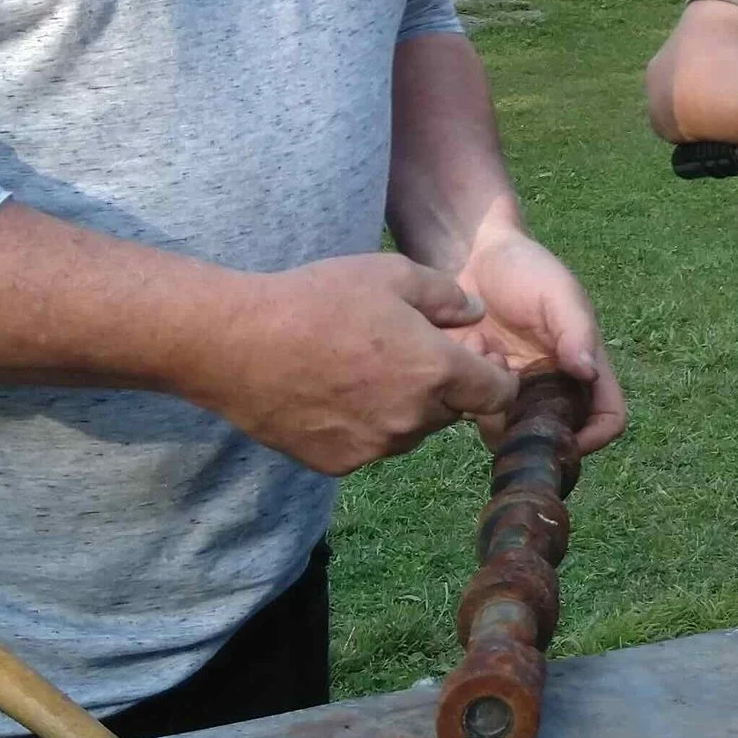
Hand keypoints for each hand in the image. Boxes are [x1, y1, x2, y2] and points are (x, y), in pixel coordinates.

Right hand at [197, 255, 519, 475]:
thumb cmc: (317, 300)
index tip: (475, 357)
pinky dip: (367, 424)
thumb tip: (475, 315)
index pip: (498, 393)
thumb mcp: (392, 273)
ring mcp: (374, 447)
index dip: (495, 374)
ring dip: (406, 407)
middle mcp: (412, 419)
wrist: (238, 345)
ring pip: (412, 431)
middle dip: (445, 385)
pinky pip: (372, 445)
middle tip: (410, 352)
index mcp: (436, 372)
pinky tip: (337, 392)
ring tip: (367, 368)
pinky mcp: (339, 464)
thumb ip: (446, 296)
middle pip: (453, 411)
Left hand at [451, 224, 628, 456]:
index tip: (568, 439)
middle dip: (535, 428)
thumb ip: (576, 330)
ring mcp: (513, 392)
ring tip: (490, 357)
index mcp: (582, 366)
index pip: (606, 417)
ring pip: (512, 434)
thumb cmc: (526, 269)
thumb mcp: (558, 292)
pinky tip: (471, 351)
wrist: (473, 256)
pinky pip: (477, 413)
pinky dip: (471, 391)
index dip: (595, 436)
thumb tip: (588, 374)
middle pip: (557, 437)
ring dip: (499, 407)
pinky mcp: (477, 389)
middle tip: (513, 397)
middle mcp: (551, 387)